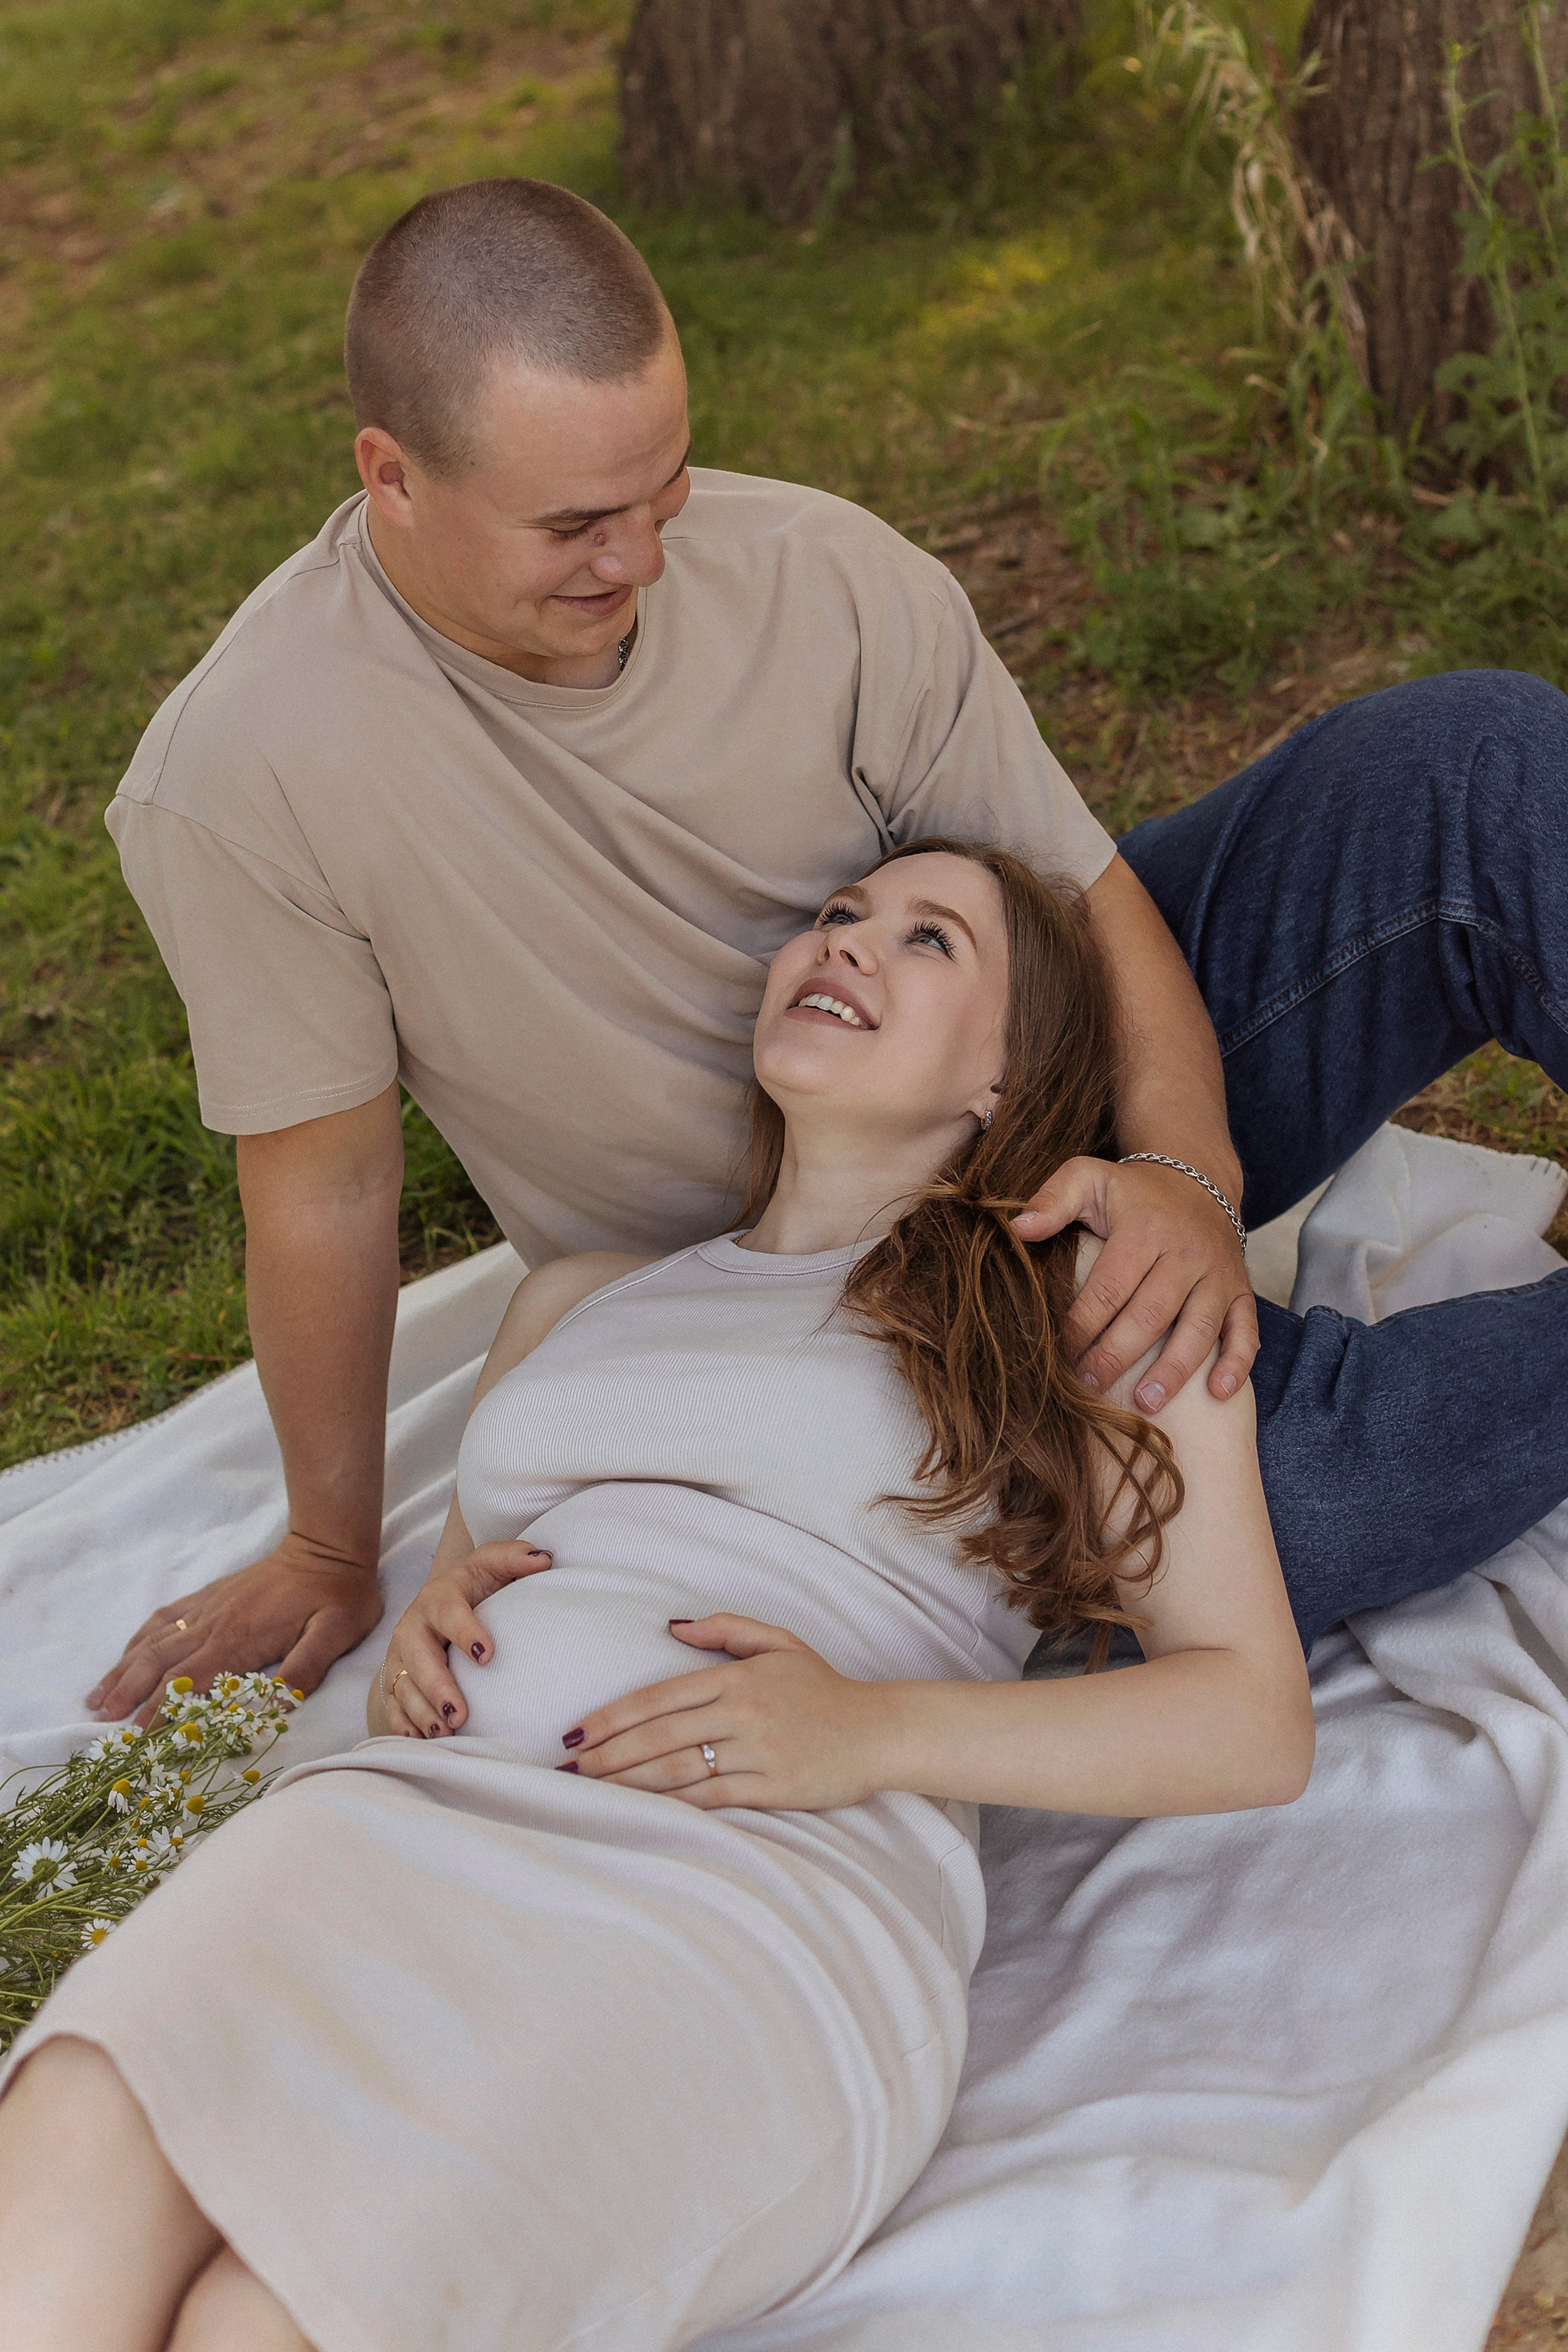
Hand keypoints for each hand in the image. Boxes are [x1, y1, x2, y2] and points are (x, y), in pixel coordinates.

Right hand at [86, 1532, 386, 1728]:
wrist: (328, 1547)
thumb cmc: (337, 1594)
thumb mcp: (335, 1632)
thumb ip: (307, 1668)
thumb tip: (280, 1706)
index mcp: (238, 1639)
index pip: (188, 1682)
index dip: (161, 1712)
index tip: (136, 1738)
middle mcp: (213, 1623)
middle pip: (158, 1663)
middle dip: (127, 1694)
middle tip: (100, 1722)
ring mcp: (207, 1608)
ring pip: (153, 1641)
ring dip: (123, 1669)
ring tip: (97, 1695)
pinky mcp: (210, 1596)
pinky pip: (165, 1617)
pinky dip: (140, 1637)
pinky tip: (127, 1652)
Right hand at [378, 1541, 553, 1737]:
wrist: (442, 1601)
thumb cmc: (475, 1585)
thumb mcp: (493, 1564)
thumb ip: (515, 1558)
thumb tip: (543, 1559)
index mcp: (438, 1597)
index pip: (448, 1613)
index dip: (465, 1632)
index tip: (488, 1655)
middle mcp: (413, 1627)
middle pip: (418, 1657)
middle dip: (437, 1687)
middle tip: (459, 1713)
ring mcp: (400, 1657)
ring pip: (403, 1686)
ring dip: (421, 1712)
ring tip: (444, 1732)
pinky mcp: (395, 1679)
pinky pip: (393, 1705)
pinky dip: (403, 1724)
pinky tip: (421, 1739)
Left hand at [560, 1615, 892, 1810]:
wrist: (878, 1731)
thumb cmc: (824, 1688)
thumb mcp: (779, 1643)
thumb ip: (726, 1629)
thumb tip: (673, 1626)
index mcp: (737, 1678)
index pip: (660, 1697)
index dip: (612, 1716)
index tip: (576, 1730)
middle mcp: (743, 1713)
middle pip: (659, 1735)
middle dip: (607, 1753)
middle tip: (568, 1765)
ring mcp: (757, 1753)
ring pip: (678, 1769)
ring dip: (627, 1781)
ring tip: (589, 1789)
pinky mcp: (772, 1789)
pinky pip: (711, 1798)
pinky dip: (672, 1805)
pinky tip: (640, 1810)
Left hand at [1013, 1156, 1256, 1410]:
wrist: (1197, 1179)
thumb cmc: (1132, 1191)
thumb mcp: (1088, 1178)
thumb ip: (1052, 1200)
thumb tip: (1017, 1228)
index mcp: (1145, 1230)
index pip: (1109, 1288)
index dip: (1082, 1326)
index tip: (1059, 1354)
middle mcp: (1186, 1254)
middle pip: (1150, 1315)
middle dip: (1116, 1356)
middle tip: (1089, 1388)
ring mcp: (1218, 1275)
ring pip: (1198, 1330)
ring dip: (1173, 1370)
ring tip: (1145, 1403)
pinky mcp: (1241, 1290)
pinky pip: (1245, 1329)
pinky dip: (1237, 1363)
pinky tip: (1218, 1394)